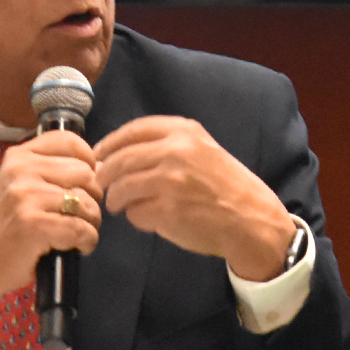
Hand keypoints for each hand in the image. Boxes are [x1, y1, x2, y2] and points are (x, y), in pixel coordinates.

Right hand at [0, 128, 102, 317]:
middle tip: (80, 216)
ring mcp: (27, 196)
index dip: (88, 163)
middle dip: (92, 198)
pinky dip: (87, 242)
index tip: (83, 185)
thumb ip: (55, 171)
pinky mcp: (34, 224)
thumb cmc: (5, 226)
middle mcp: (22, 170)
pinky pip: (81, 228)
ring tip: (77, 233)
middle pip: (86, 174)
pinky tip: (77, 247)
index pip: (71, 142)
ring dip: (91, 223)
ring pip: (87, 203)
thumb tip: (102, 166)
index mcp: (19, 156)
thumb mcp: (21, 185)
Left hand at [91, 116, 295, 282]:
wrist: (252, 219)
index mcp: (183, 131)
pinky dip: (134, 217)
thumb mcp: (202, 149)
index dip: (108, 144)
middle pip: (119, 160)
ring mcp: (171, 181)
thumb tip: (115, 153)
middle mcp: (176, 151)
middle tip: (102, 185)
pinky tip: (145, 217)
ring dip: (115, 199)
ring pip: (121, 187)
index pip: (131, 131)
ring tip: (119, 205)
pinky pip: (134, 213)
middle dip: (104, 175)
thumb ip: (165, 145)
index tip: (97, 155)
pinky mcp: (168, 211)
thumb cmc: (225, 185)